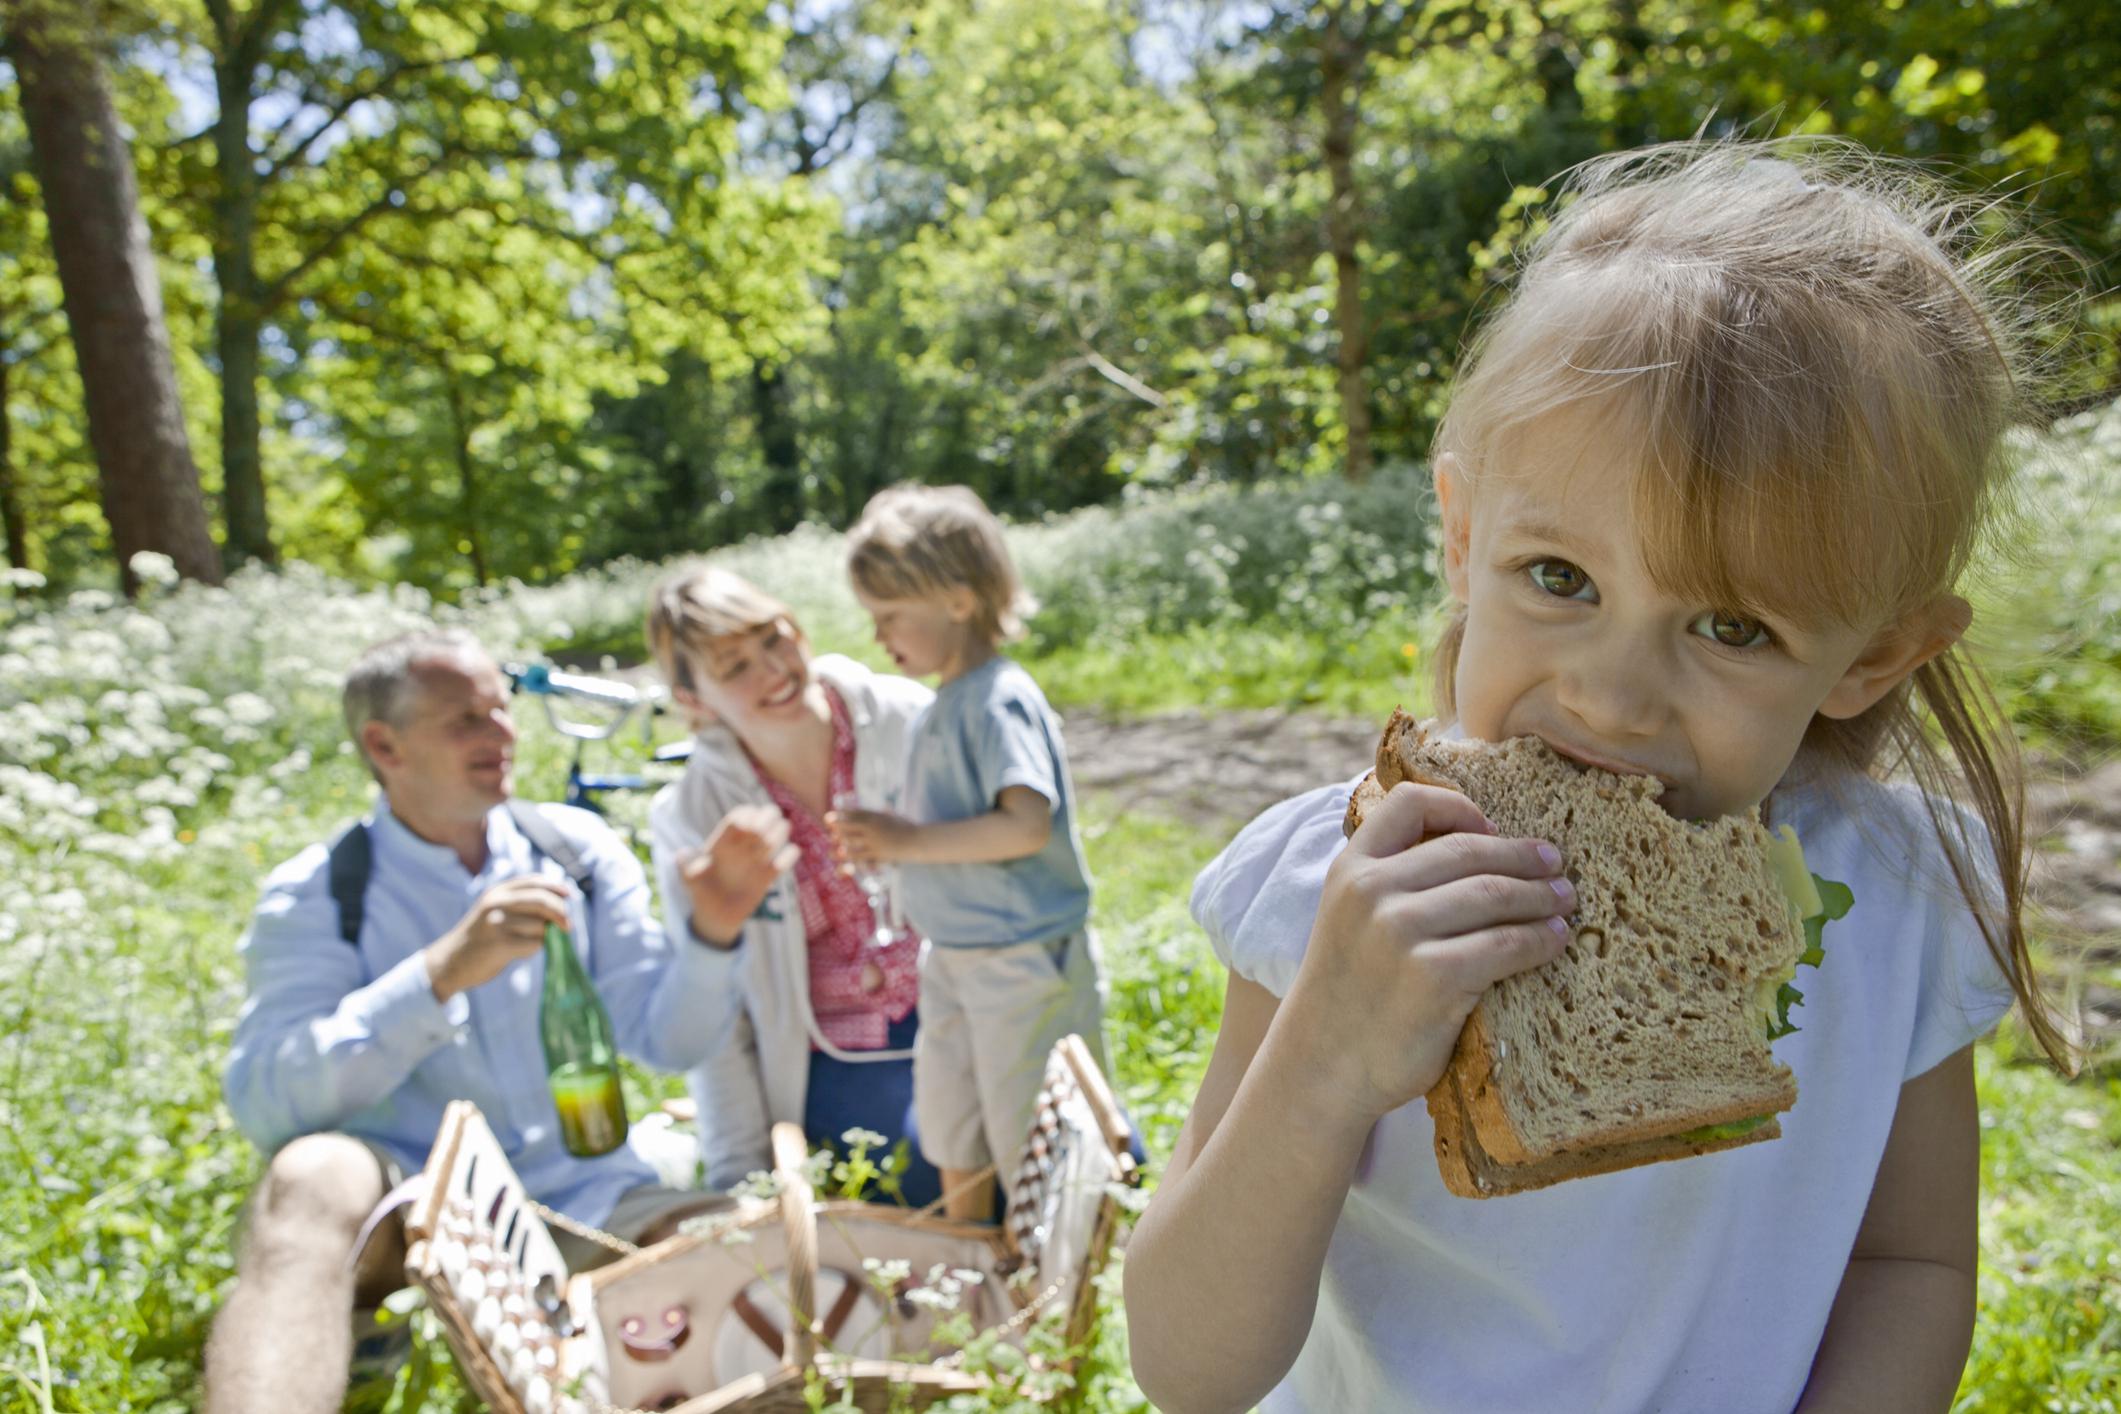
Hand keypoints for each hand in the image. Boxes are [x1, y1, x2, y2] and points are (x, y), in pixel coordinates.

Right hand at [427, 877, 573, 1001]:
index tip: (569, 896)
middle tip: (568, 926)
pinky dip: (535, 949)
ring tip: (527, 943)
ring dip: (543, 937)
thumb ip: (520, 903)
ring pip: (540, 926)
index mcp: (497, 891)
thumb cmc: (480, 937)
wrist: (450, 962)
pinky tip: (521, 952)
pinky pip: (534, 944)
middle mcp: (496, 902)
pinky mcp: (500, 944)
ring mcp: (497, 923)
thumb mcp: (494, 910)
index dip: (555, 887)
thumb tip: (561, 905)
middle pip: (542, 901)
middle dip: (560, 912)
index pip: (534, 881)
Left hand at [679, 804, 798, 947]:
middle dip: (767, 818)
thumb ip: (686, 866)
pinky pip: (783, 862)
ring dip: (779, 832)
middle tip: (768, 824)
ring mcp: (755, 861)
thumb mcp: (689, 880)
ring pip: (774, 837)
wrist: (716, 918)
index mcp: (723, 844)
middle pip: (760, 822)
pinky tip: (787, 856)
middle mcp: (741, 848)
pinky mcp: (767, 877)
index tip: (747, 824)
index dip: (745, 816)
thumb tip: (682, 854)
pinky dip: (789, 856)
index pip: (737, 819)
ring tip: (778, 835)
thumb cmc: (701, 894)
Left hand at [826, 807, 914, 867]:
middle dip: (838, 825)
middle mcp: (874, 827)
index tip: (830, 815)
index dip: (841, 813)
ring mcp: (875, 841)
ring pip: (852, 842)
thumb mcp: (897, 816)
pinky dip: (851, 857)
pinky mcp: (878, 854)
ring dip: (840, 843)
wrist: (919, 841)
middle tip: (829, 827)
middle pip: (850, 825)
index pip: (856, 813)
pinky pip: (861, 856)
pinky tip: (843, 858)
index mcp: (877, 816)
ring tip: (832, 845)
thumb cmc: (909, 828)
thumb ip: (887, 812)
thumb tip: (885, 807)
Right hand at [1277, 782, 1573, 1127]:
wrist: (1321, 1067)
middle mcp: (1371, 891)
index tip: (1491, 828)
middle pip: (1469, 849)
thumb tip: (1478, 848)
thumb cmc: (1349, 993)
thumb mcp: (1348, 918)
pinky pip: (1506, 945)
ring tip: (1564, 902)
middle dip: (1523, 856)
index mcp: (1350, 869)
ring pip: (1494, 894)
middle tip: (1556, 866)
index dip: (1460, 807)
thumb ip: (1390, 881)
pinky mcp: (1434, 977)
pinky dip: (1540, 940)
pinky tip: (1553, 942)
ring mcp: (1401, 932)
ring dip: (1541, 896)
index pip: (1410, 803)